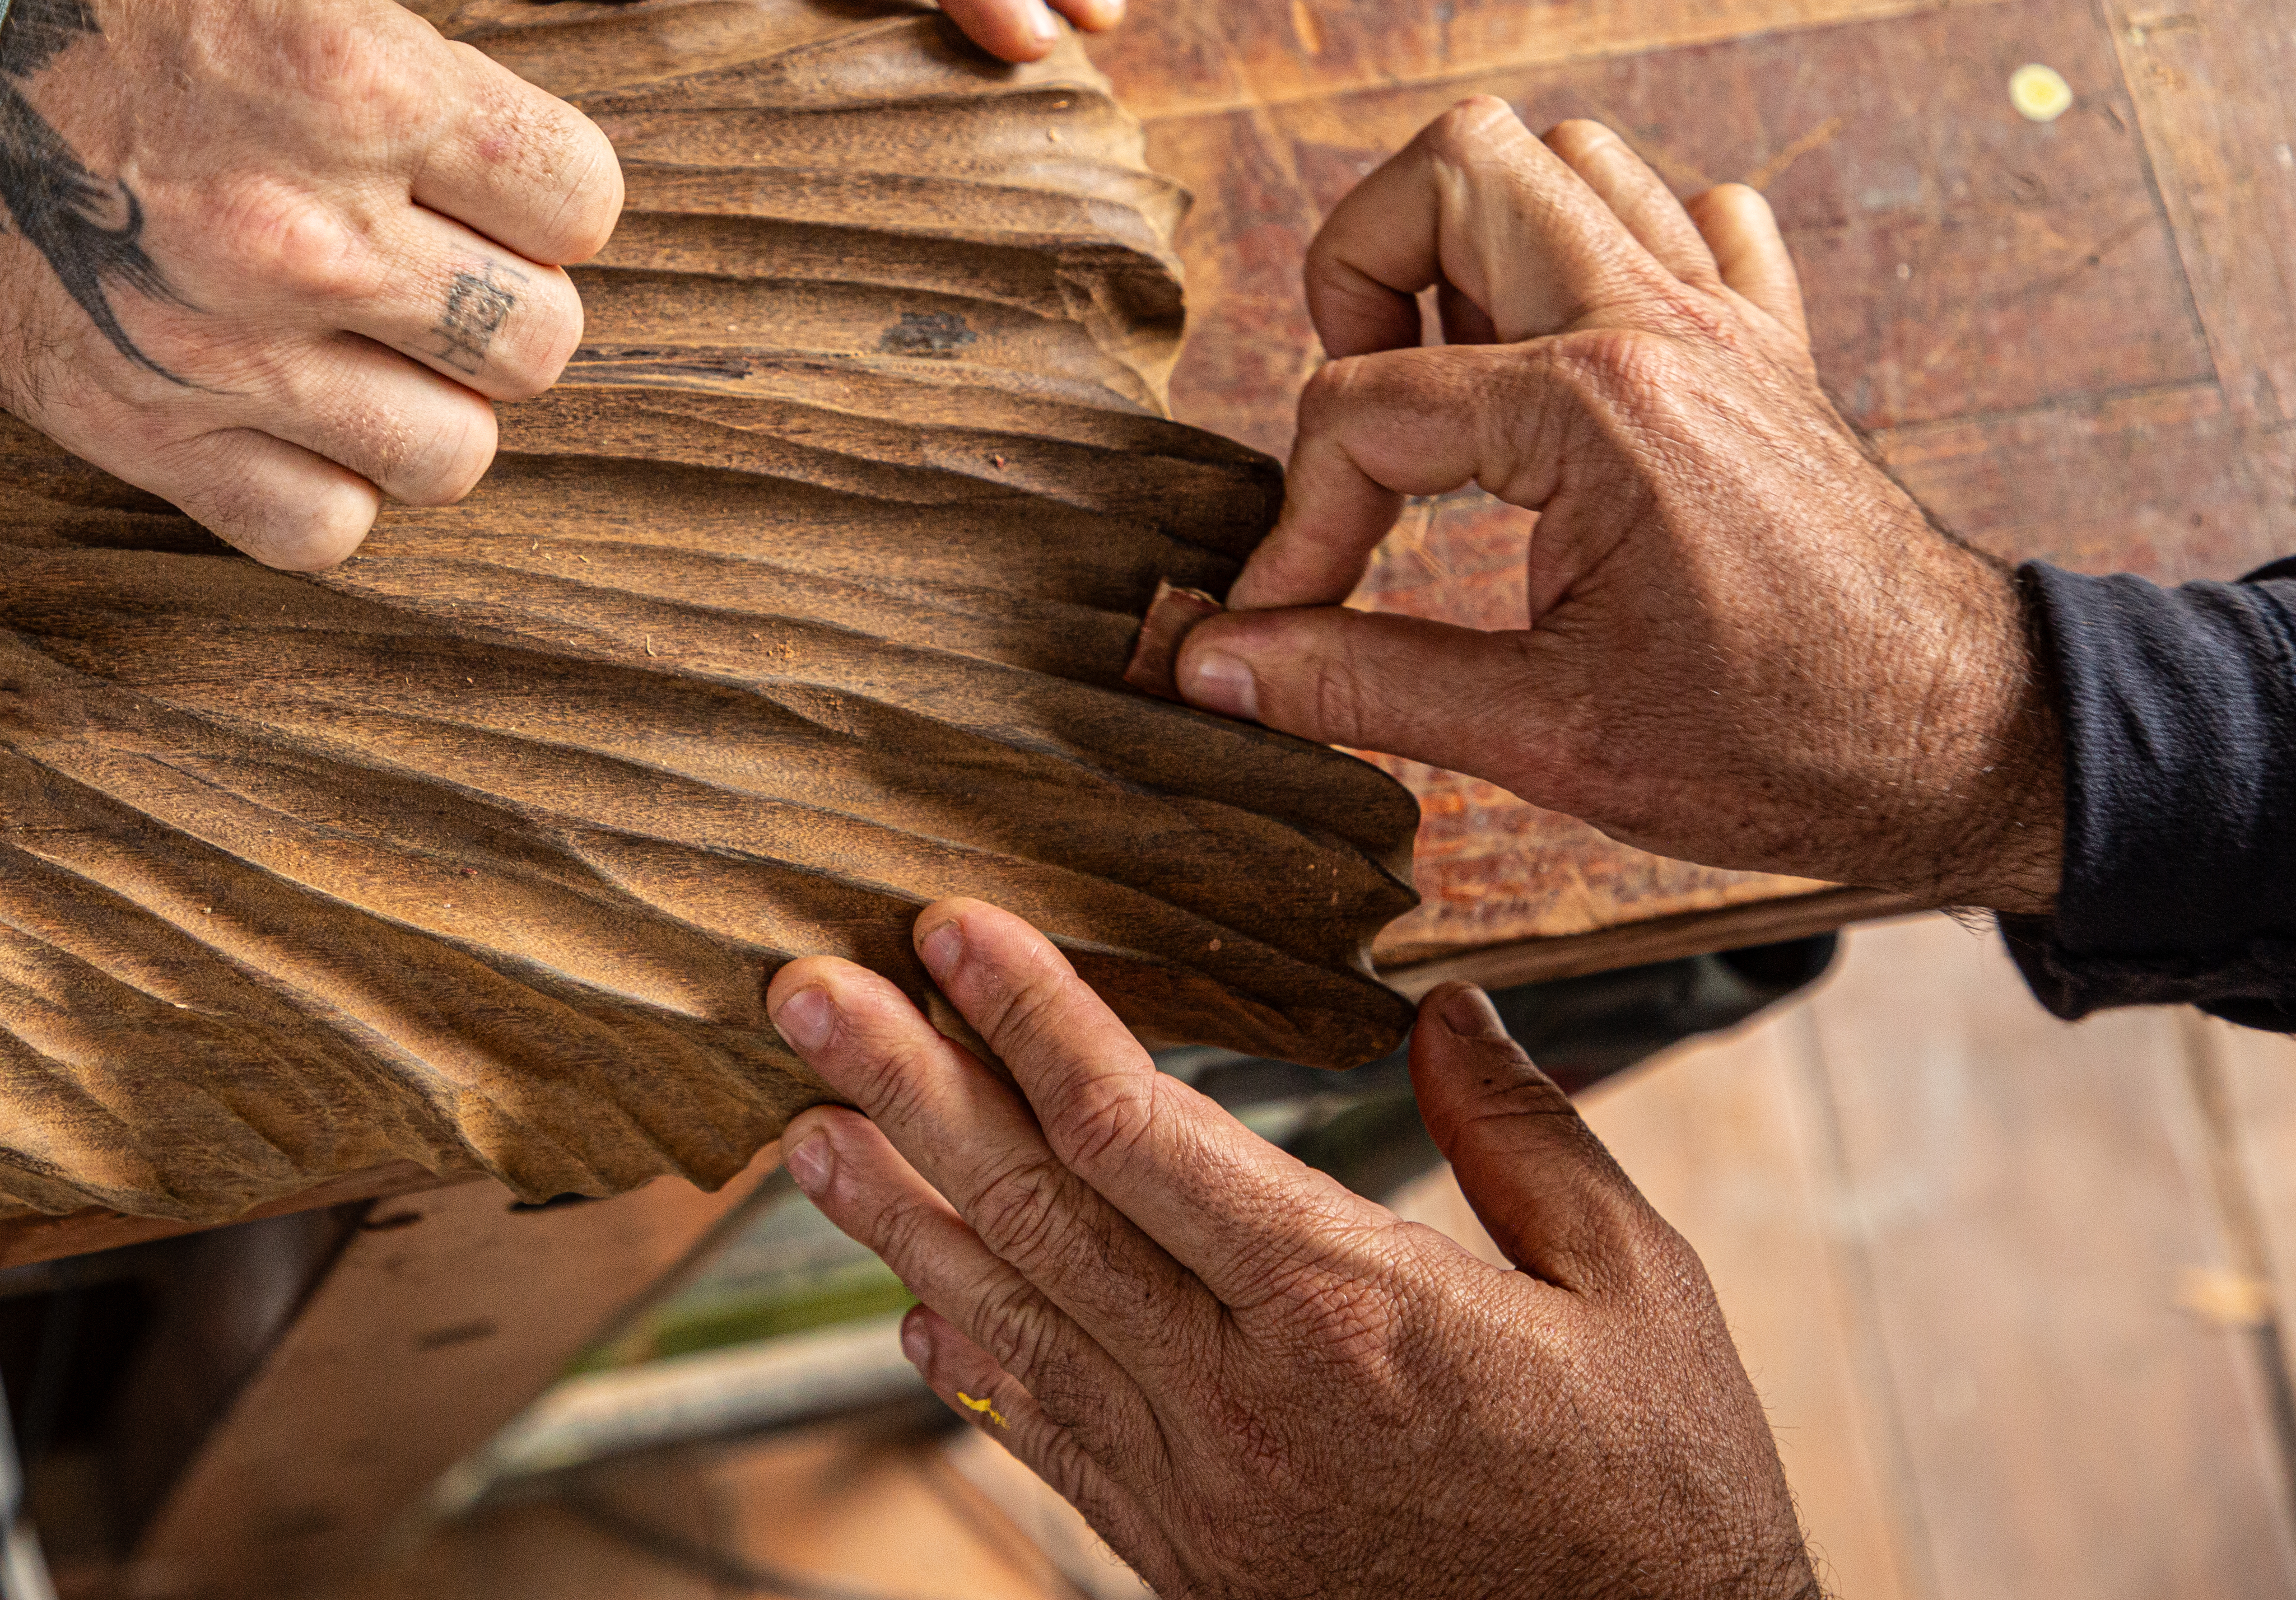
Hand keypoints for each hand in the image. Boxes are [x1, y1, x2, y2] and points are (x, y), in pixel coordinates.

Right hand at [0, 0, 618, 570]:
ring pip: (451, 455)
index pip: (580, 200)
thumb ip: (407, 78)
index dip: (550, 201)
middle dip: (502, 312)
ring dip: (426, 411)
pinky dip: (326, 488)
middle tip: (436, 279)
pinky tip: (291, 424)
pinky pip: (321, 528)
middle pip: (538, 344)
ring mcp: (228, 346)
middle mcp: (314, 231)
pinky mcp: (141, 428)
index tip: (501, 195)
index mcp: (367, 86)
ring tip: (367, 358)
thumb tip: (506, 180)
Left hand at [769, 900, 1817, 1599]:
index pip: (1135, 1130)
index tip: (952, 925)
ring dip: (892, 1216)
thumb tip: (1446, 1007)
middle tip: (802, 992)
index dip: (1031, 1017)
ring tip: (802, 1126)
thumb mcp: (1639, 1297)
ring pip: (1009, 1322)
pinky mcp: (1189, 1555)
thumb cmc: (1660, 1502)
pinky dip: (970, 1361)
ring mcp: (1201, 1488)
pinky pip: (1051, 1439)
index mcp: (1348, 1308)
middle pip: (1033, 1211)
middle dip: (903, 1087)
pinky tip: (911, 1298)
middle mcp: (1244, 1397)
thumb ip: (1527, 1137)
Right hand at [1161, 99, 2059, 912]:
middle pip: (1453, 165)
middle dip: (1360, 267)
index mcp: (1591, 407)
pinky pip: (1686, 216)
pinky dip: (1611, 253)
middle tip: (1360, 405)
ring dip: (1475, 242)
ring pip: (1566, 161)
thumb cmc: (1781, 746)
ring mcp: (1722, 316)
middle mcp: (1655, 321)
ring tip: (1449, 375)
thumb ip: (1356, 683)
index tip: (1277, 612)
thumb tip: (1208, 667)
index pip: (1360, 406)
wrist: (1973, 747)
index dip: (1295, 520)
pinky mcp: (1767, 343)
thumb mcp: (1544, 736)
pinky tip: (1574, 362)